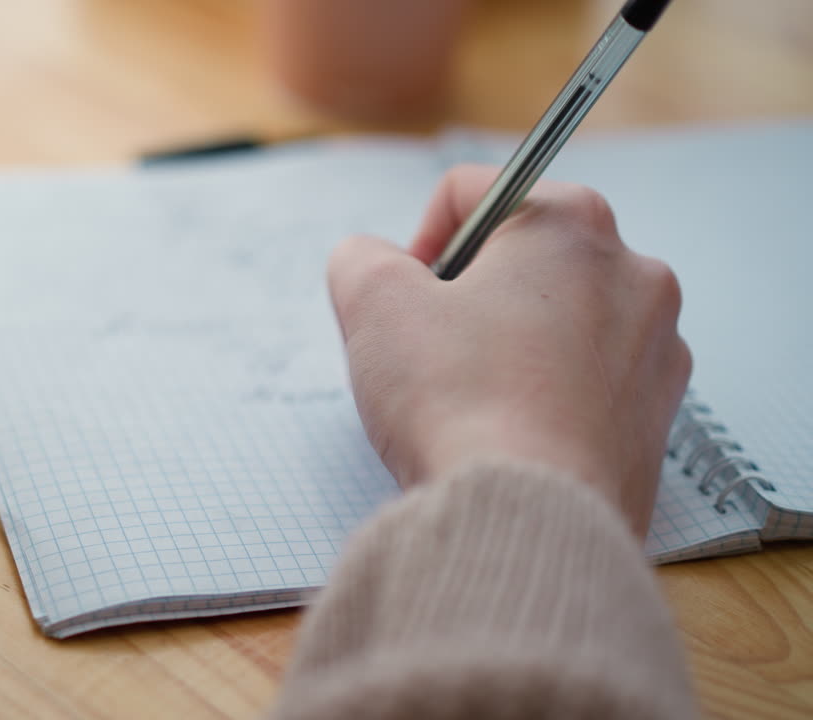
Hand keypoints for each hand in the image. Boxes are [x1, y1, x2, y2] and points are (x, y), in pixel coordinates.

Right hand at [328, 165, 691, 536]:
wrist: (528, 517)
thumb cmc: (457, 399)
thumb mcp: (372, 302)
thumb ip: (360, 257)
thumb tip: (373, 264)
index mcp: (571, 223)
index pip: (471, 194)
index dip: (417, 243)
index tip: (402, 302)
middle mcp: (633, 272)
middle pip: (520, 258)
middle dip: (467, 296)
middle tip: (429, 352)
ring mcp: (655, 349)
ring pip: (555, 321)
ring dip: (506, 345)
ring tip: (468, 399)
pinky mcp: (655, 417)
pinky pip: (585, 383)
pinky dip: (543, 395)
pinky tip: (507, 433)